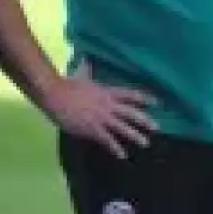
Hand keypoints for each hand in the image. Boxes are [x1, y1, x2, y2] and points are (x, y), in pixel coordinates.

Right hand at [42, 60, 158, 159]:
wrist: (55, 95)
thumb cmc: (67, 84)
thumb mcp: (82, 74)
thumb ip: (87, 68)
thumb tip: (86, 57)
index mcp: (107, 91)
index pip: (130, 94)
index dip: (143, 98)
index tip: (156, 102)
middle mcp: (108, 105)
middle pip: (131, 113)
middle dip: (144, 120)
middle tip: (157, 127)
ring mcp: (101, 118)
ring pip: (122, 128)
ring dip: (135, 136)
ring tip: (146, 143)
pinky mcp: (92, 129)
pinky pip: (107, 140)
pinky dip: (115, 148)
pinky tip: (123, 155)